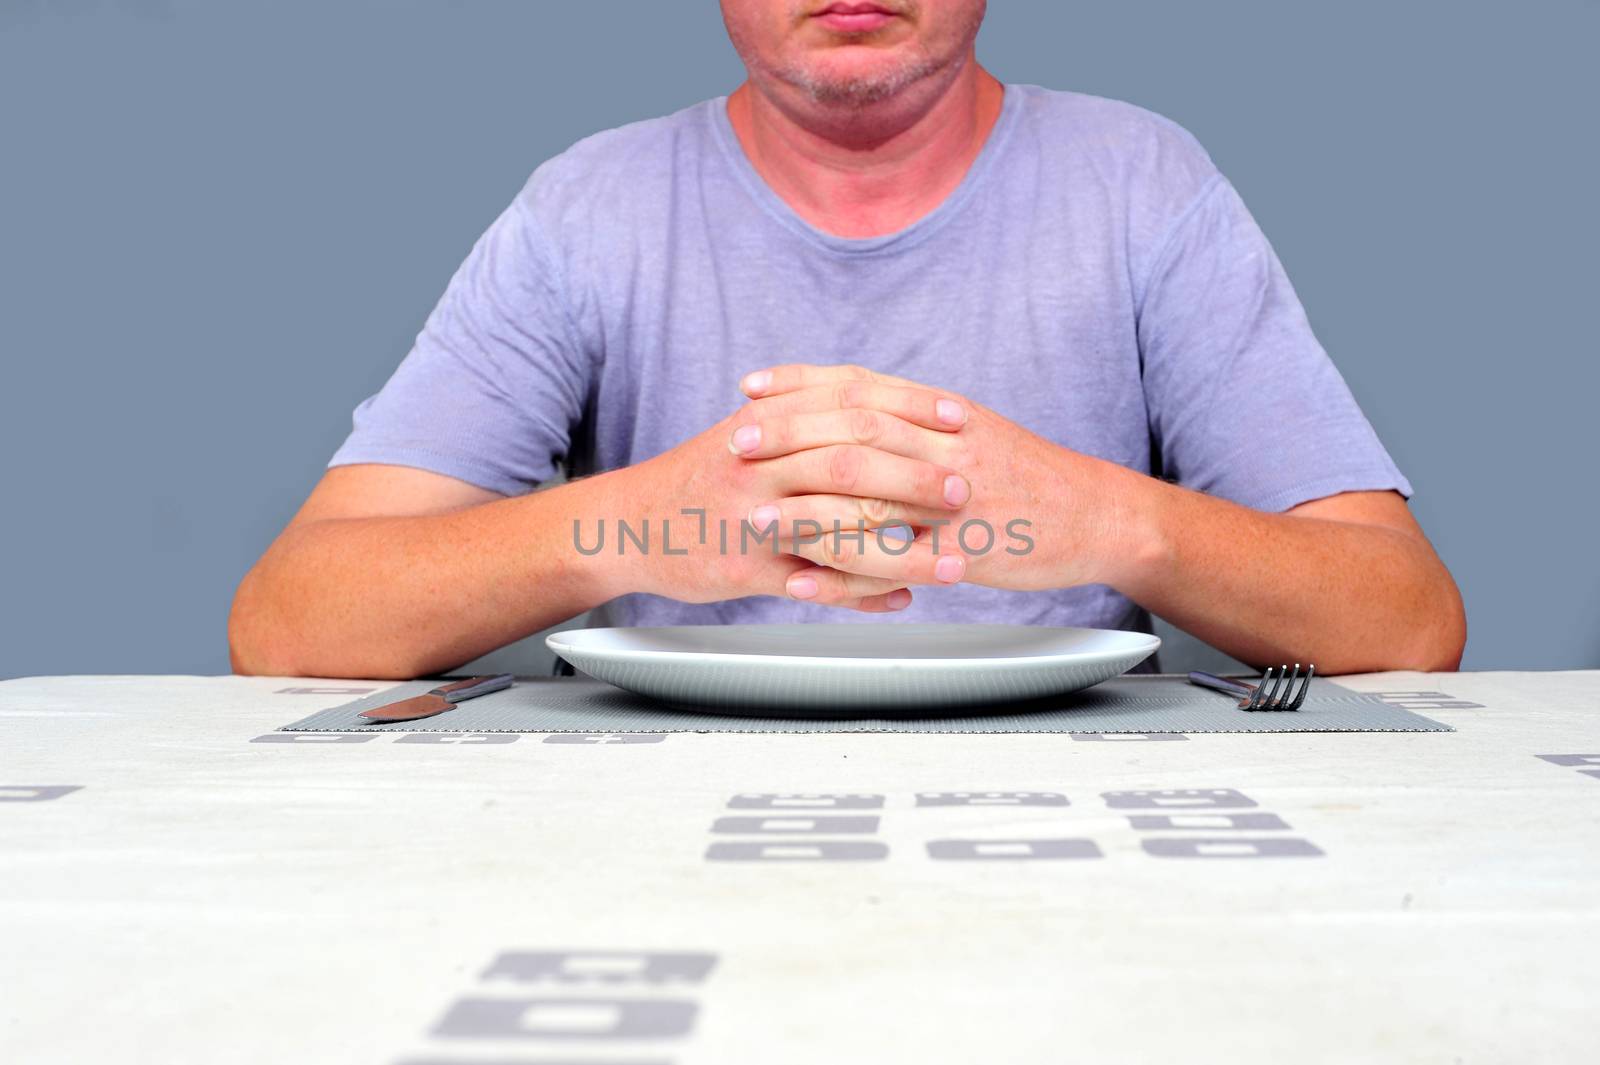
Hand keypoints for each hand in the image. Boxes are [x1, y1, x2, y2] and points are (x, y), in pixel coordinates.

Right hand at [603, 373, 974, 610]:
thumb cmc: (704, 478)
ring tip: (953, 561)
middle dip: (914, 476)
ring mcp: (754, 518)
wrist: (632, 523)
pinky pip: (817, 585)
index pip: (851, 402)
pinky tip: (901, 596)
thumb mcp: (749, 431)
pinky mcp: (747, 569)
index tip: (958, 418)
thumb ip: (807, 413)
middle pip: (850, 461)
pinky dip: (864, 594)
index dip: (910, 408)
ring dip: (904, 549)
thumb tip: (878, 402)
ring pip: (841, 531)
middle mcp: (761, 464)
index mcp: (768, 422)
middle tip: (962, 489)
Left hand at [735, 364, 1146, 592]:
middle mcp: (947, 447)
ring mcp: (957, 501)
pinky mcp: (965, 552)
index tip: (751, 386)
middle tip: (736, 444)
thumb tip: (857, 410)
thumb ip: (917, 421)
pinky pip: (893, 565)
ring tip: (751, 516)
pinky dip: (844, 575)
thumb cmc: (1031, 479)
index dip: (801, 384)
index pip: (861, 386)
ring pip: (868, 496)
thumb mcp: (974, 433)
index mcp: (945, 414)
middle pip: (854, 430)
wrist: (1100, 516)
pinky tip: (805, 581)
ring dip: (803, 508)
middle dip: (788, 435)